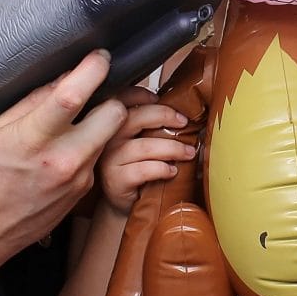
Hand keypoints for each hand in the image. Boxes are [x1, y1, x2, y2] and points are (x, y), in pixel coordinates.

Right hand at [0, 50, 127, 276]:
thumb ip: (37, 99)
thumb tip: (70, 74)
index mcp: (34, 139)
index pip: (73, 96)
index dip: (92, 70)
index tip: (99, 56)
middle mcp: (64, 158)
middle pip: (114, 114)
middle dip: (112, 97)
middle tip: (100, 90)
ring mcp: (80, 176)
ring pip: (112, 133)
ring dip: (103, 120)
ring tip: (84, 116)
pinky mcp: (88, 188)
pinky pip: (101, 153)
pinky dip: (93, 142)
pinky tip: (74, 144)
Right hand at [95, 85, 193, 214]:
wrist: (125, 201)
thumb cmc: (138, 165)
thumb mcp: (142, 139)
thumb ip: (151, 123)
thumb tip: (182, 111)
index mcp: (113, 123)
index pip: (121, 99)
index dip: (140, 94)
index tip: (160, 98)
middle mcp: (107, 138)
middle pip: (135, 118)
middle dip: (164, 116)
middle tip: (184, 122)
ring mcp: (110, 159)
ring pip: (144, 146)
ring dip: (172, 148)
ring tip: (189, 152)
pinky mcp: (116, 180)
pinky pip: (143, 170)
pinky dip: (162, 168)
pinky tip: (172, 171)